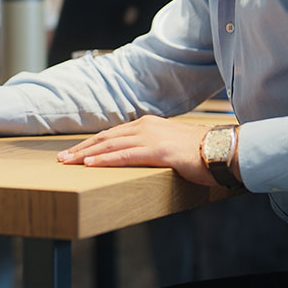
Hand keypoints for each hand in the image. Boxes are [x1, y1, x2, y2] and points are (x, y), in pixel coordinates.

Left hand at [56, 116, 217, 185]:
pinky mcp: (159, 151)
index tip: (74, 152)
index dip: (91, 143)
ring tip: (68, 162)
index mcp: (149, 124)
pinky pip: (125, 155)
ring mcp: (152, 137)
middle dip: (81, 148)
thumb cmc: (202, 152)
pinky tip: (90, 164)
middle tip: (62, 159)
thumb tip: (142, 158)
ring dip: (86, 154)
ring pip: (110, 145)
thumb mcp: (172, 146)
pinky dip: (105, 159)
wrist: (225, 151)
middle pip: (106, 137)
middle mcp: (147, 126)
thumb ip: (154, 148)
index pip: (113, 134)